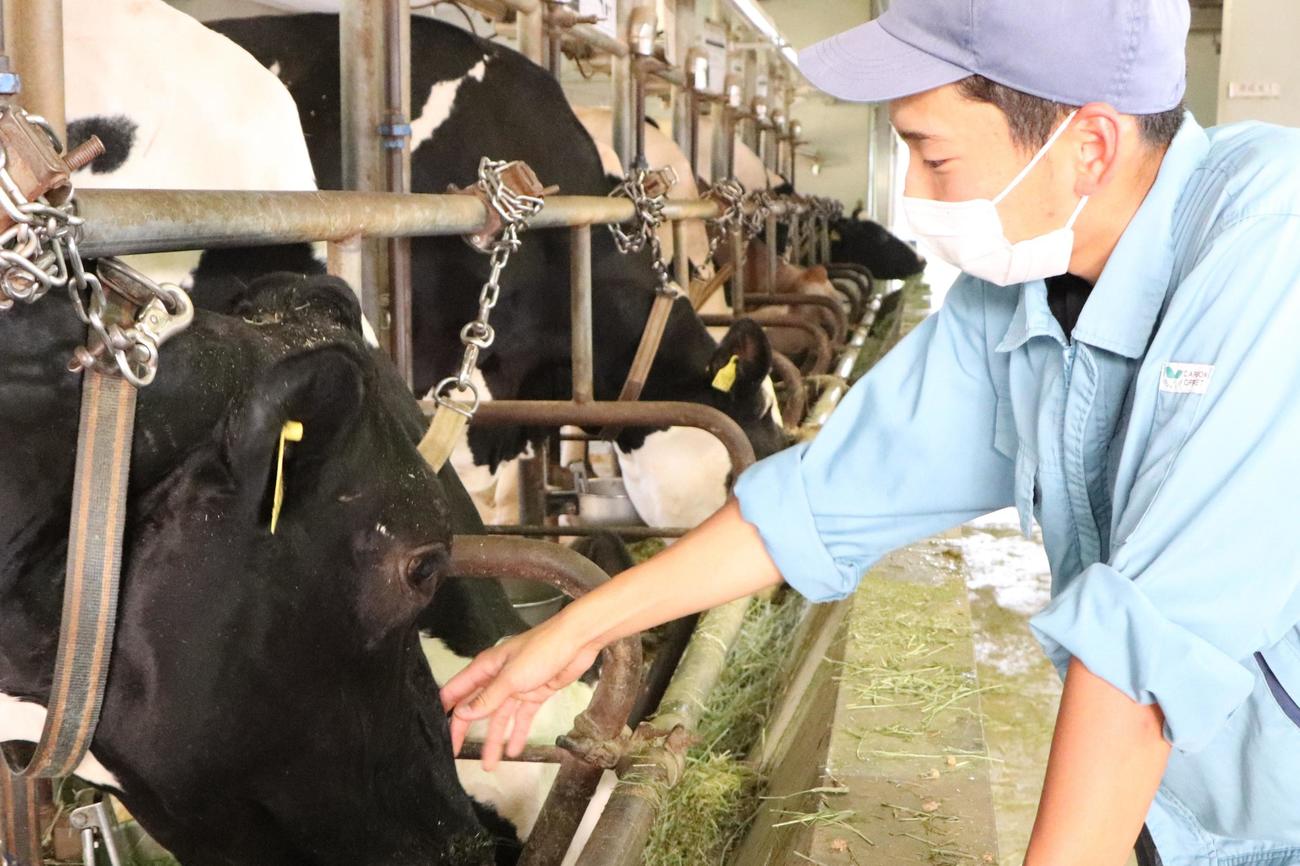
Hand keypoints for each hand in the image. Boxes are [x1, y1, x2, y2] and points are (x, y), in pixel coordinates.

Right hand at [439, 616, 601, 771]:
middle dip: (465, 730)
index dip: (446, 709)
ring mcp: (516, 687)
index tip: (435, 730)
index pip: (457, 690)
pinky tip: (513, 751)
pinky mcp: (534, 694)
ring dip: (494, 740)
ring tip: (488, 765)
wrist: (577, 642)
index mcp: (486, 668)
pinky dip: (517, 733)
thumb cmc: (541, 650)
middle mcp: (497, 678)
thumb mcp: (510, 677)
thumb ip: (487, 698)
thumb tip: (461, 714)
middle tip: (455, 753)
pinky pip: (522, 718)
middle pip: (476, 707)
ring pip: (499, 718)